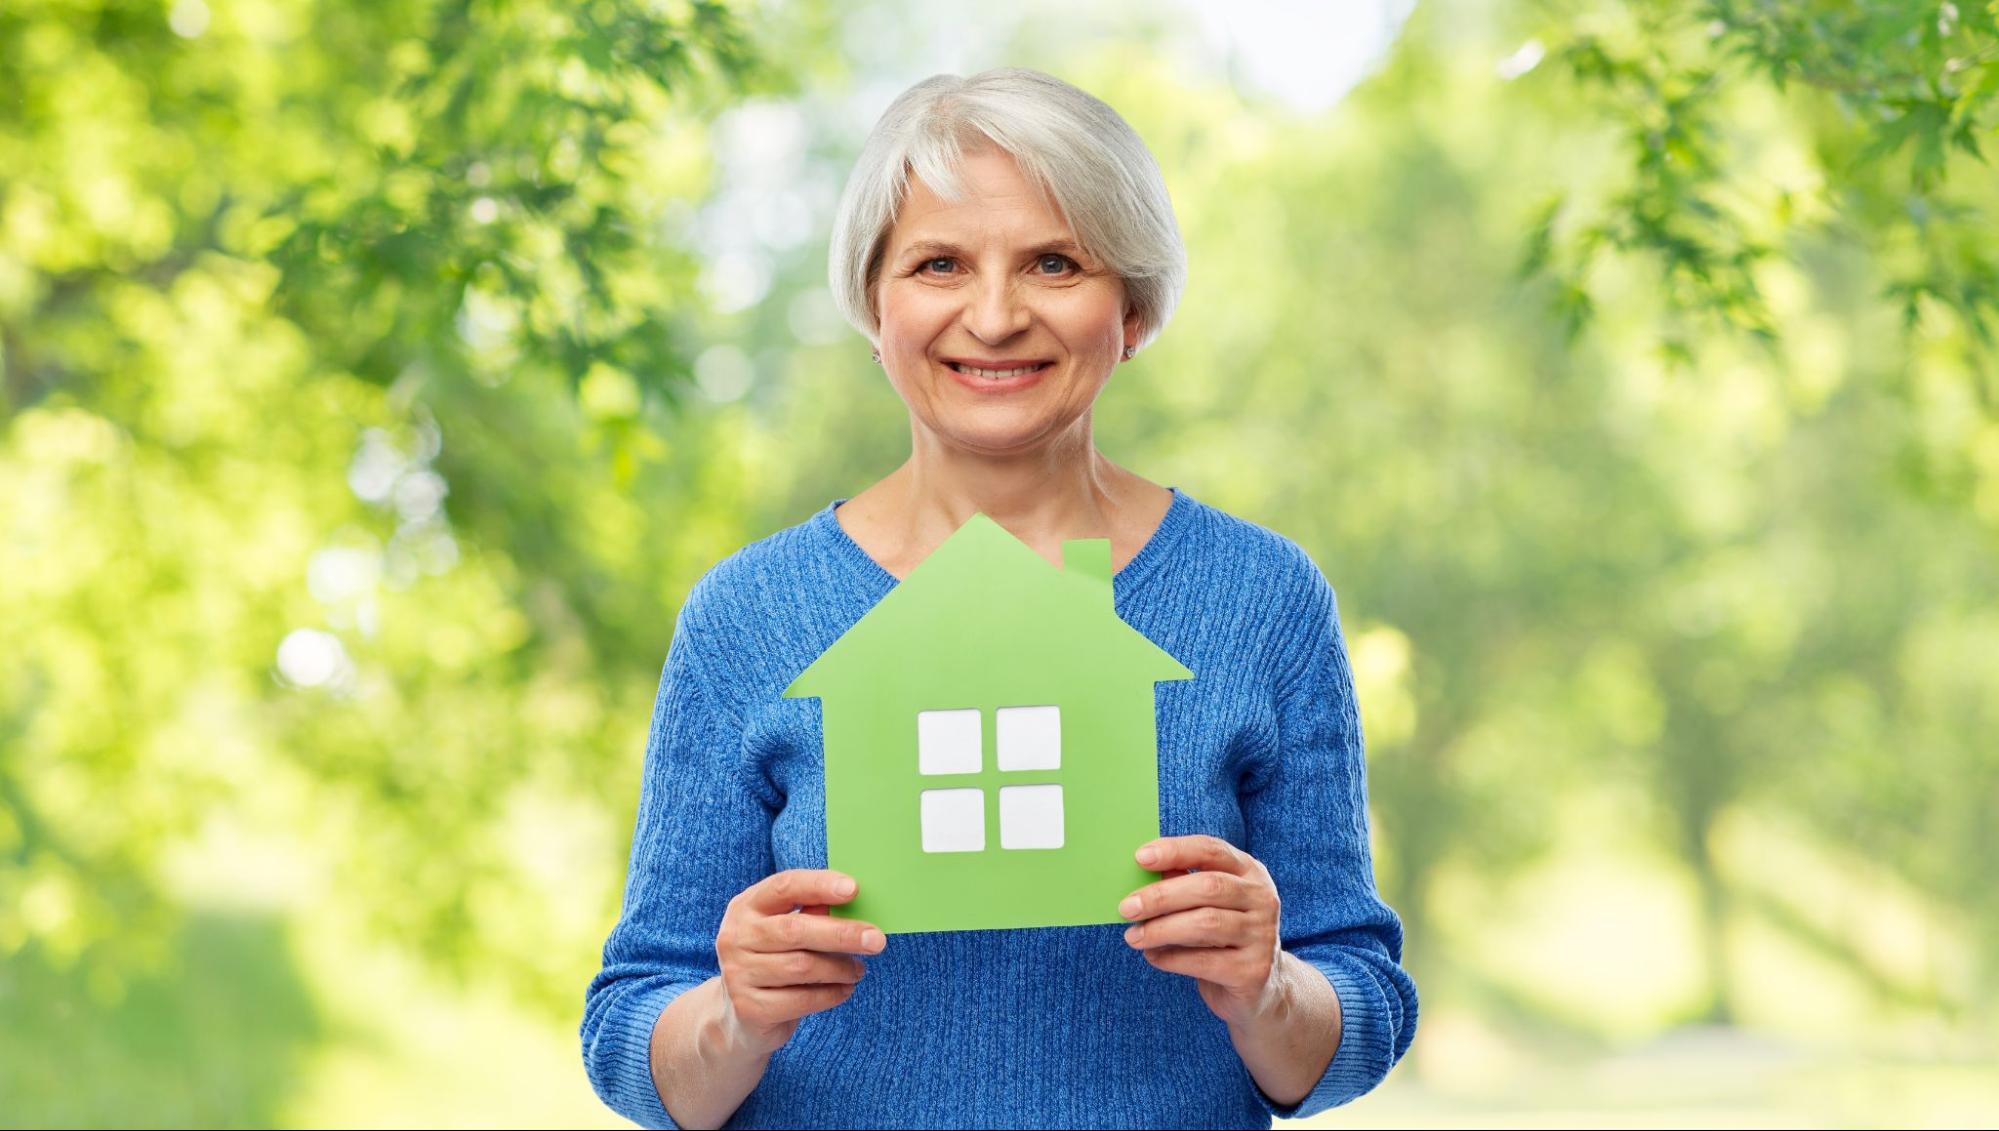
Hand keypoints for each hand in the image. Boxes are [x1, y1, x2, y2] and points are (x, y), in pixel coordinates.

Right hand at [715, 869, 885, 1055]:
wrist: (741, 1016)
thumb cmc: (775, 961)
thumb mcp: (786, 931)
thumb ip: (812, 913)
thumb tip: (853, 900)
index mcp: (747, 906)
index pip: (784, 886)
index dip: (819, 885)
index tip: (854, 889)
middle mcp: (736, 936)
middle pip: (795, 930)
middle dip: (841, 933)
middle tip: (876, 940)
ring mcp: (738, 973)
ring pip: (802, 967)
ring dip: (839, 968)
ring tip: (858, 970)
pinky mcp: (749, 1008)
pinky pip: (801, 1000)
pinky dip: (831, 994)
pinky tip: (844, 990)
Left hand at [1120, 835, 1283, 1027]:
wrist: (1258, 988)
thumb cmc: (1221, 936)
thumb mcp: (1207, 904)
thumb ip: (1180, 882)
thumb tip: (1139, 872)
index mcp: (1250, 871)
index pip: (1211, 850)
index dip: (1175, 850)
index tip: (1140, 857)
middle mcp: (1262, 899)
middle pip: (1208, 887)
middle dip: (1161, 896)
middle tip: (1127, 908)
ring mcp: (1262, 935)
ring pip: (1206, 923)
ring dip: (1161, 929)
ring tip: (1133, 937)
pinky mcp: (1253, 970)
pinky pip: (1204, 961)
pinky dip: (1171, 958)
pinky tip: (1153, 957)